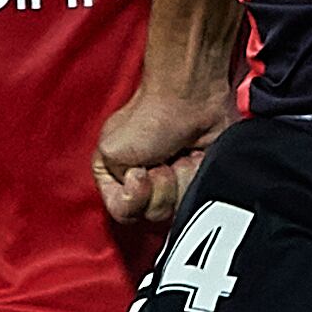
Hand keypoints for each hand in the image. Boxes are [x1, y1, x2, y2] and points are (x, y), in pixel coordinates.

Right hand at [97, 80, 231, 224]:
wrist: (189, 97)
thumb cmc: (149, 117)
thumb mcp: (111, 154)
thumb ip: (115, 192)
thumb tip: (137, 203)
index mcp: (115, 179)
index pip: (123, 213)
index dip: (134, 196)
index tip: (139, 170)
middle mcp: (143, 186)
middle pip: (152, 214)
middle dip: (160, 187)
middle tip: (161, 159)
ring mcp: (172, 184)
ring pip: (178, 208)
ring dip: (180, 179)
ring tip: (178, 155)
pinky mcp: (196, 179)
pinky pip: (200, 197)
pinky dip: (196, 175)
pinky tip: (195, 157)